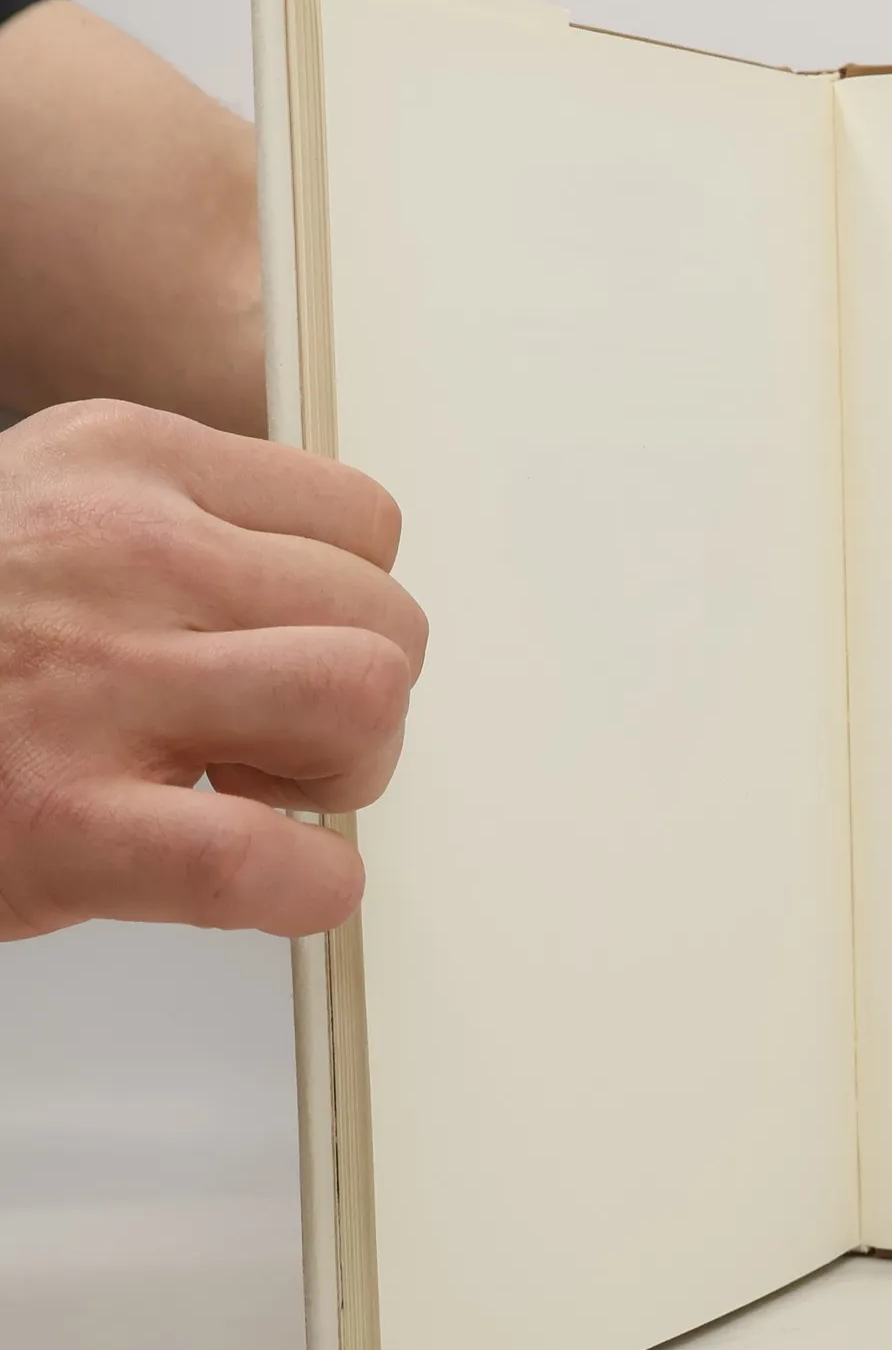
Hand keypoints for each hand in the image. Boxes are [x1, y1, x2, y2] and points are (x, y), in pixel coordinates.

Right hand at [0, 401, 426, 939]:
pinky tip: (275, 882)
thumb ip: (184, 536)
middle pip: (385, 613)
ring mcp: (88, 683)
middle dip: (366, 699)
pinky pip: (272, 857)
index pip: (361, 521)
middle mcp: (116, 551)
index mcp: (120, 463)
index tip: (297, 654)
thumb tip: (327, 605)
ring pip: (363, 697)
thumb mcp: (49, 520)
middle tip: (287, 744)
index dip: (356, 609)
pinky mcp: (60, 823)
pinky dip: (313, 886)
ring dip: (347, 771)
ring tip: (260, 793)